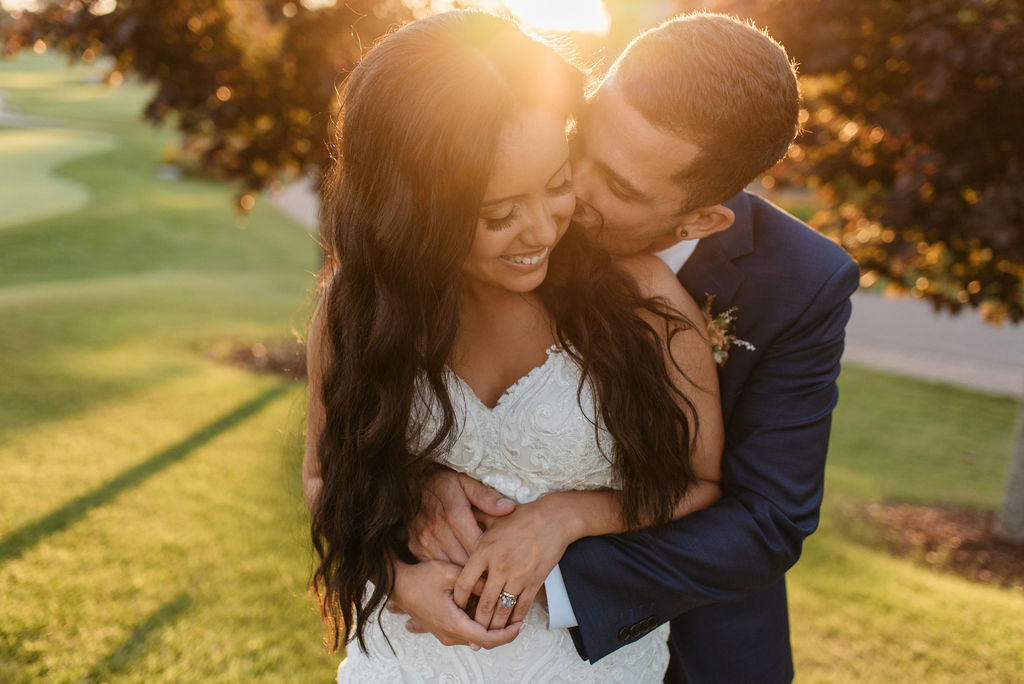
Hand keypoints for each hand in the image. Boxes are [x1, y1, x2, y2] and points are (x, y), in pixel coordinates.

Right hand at [389, 560, 522, 649]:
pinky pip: (466, 631)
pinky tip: (484, 605)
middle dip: (502, 630)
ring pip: (476, 637)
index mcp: (452, 624)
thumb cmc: (421, 578)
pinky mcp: (443, 629)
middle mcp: (449, 635)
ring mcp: (445, 634)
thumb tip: (498, 589)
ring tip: (502, 605)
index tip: (520, 624)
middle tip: (518, 615)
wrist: (398, 584)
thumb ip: (476, 583)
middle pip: (484, 641)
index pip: (487, 639)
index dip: (507, 634)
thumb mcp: (451, 574)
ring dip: (490, 625)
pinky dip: (478, 622)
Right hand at [408, 467, 515, 564]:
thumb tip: (509, 508)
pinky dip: (446, 570)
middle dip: (478, 569)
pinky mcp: (414, 547)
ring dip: (462, 573)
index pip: (477, 547)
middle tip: (493, 573)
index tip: (501, 561)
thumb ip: (487, 497)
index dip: (490, 557)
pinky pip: (433, 567)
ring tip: (478, 575)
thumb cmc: (444, 483)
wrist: (412, 481)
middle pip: (463, 561)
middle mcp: (437, 530)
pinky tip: (457, 569)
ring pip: (448, 568)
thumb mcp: (467, 483)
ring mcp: (424, 540)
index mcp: (454, 515)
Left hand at [454, 493, 580, 630]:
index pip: (465, 583)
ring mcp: (518, 576)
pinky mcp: (534, 582)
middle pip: (483, 604)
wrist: (554, 519)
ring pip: (502, 610)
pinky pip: (522, 607)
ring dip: (494, 626)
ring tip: (488, 636)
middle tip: (470, 634)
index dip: (459, 600)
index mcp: (484, 551)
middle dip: (476, 623)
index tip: (455, 608)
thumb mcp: (493, 518)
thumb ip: (473, 523)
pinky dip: (515, 620)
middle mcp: (499, 566)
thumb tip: (455, 520)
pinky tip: (510, 626)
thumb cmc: (522, 517)